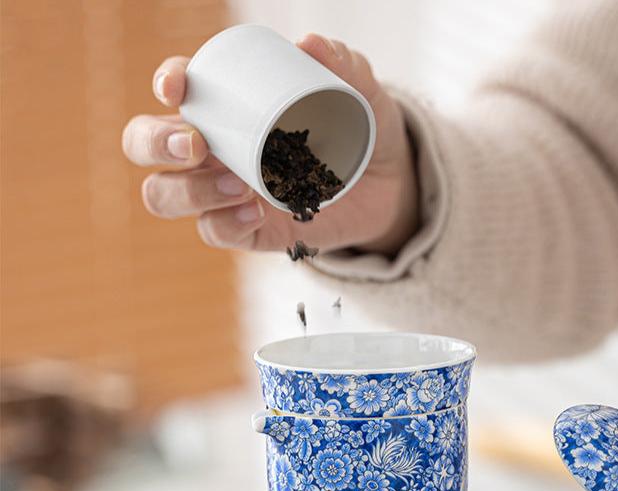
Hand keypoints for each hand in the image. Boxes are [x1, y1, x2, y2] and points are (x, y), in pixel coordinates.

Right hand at [122, 35, 418, 255]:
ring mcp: (223, 192)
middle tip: (197, 146)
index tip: (178, 87)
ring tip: (240, 185)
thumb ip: (343, 64)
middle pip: (143, 144)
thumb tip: (310, 44)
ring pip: (163, 194)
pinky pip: (212, 231)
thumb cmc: (361, 129)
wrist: (388, 186)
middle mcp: (211, 149)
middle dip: (155, 143)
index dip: (166, 84)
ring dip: (189, 190)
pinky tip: (255, 211)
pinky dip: (224, 223)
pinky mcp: (245, 229)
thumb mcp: (361, 93)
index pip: (176, 89)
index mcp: (226, 106)